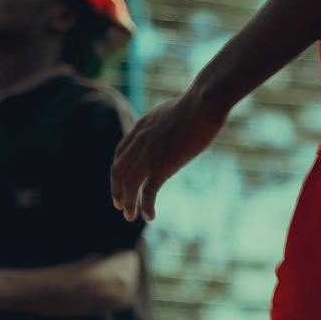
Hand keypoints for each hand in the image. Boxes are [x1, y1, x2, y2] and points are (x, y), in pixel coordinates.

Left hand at [111, 88, 229, 220]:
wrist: (203, 103)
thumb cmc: (197, 104)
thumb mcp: (172, 110)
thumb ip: (164, 122)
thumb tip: (173, 125)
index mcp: (141, 127)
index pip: (120, 153)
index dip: (118, 170)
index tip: (121, 182)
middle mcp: (139, 142)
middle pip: (118, 171)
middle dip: (117, 190)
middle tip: (119, 205)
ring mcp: (149, 154)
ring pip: (130, 185)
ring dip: (128, 203)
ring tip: (130, 217)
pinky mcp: (163, 165)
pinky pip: (149, 192)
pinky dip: (146, 206)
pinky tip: (150, 216)